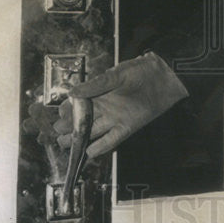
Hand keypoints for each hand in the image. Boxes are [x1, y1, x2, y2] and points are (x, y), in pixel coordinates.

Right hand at [54, 52, 186, 157]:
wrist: (165, 78)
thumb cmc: (142, 71)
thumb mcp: (117, 74)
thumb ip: (96, 85)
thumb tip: (72, 93)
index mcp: (99, 93)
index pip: (77, 105)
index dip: (67, 112)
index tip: (60, 116)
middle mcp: (104, 108)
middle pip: (82, 121)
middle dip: (69, 127)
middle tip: (58, 132)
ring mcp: (114, 119)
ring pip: (92, 132)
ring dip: (79, 139)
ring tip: (65, 143)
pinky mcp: (126, 128)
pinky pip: (110, 141)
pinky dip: (100, 147)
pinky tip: (88, 151)